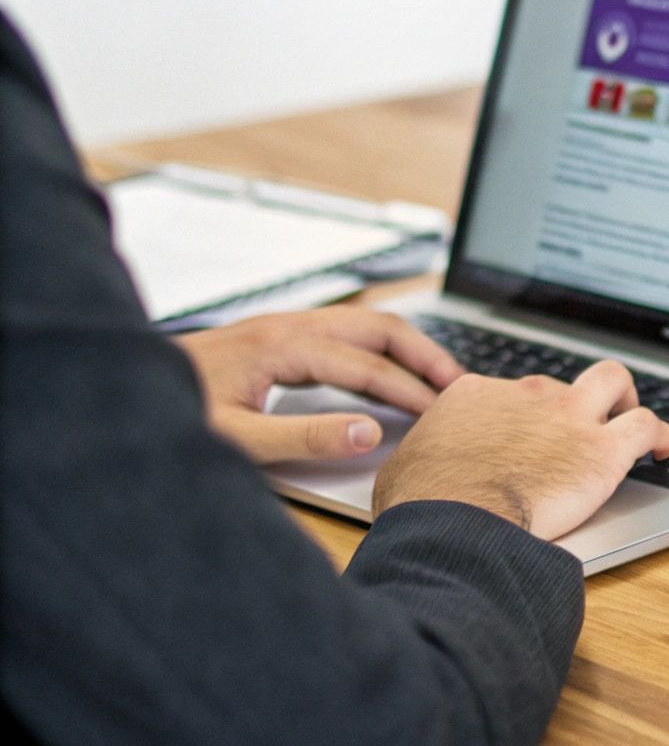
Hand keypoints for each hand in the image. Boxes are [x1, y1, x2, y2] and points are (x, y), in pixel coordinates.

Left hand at [178, 306, 464, 463]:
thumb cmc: (169, 414)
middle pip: (376, 327)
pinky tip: (385, 370)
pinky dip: (378, 347)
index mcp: (281, 346)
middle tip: (459, 383)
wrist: (115, 390)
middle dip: (423, 353)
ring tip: (437, 374)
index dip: (409, 391)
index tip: (442, 413)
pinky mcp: (274, 338)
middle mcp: (285, 327)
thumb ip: (307, 437)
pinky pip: (343, 332)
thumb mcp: (238, 439)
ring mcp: (280, 328)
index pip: (366, 366)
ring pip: (362, 323)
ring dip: (405, 345)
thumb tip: (369, 433)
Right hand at [373, 361, 668, 539]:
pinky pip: (646, 425)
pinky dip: (661, 434)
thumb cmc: (424, 503)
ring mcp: (568, 415)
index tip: (526, 439)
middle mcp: (526, 394)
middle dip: (570, 407)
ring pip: (612, 381)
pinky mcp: (602, 447)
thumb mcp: (406, 467)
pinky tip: (666, 447)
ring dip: (625, 399)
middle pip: (559, 386)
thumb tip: (422, 471)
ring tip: (631, 423)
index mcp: (476, 394)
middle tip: (576, 433)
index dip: (522, 417)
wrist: (456, 519)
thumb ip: (426, 457)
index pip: (509, 394)